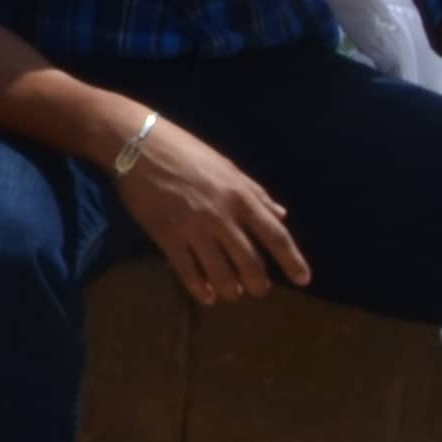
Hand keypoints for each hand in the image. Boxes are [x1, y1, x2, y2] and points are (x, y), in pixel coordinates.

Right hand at [114, 122, 312, 306]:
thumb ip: (256, 193)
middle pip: (250, 262)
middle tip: (258, 291)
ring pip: (221, 273)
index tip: (303, 279)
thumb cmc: (185, 151)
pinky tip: (205, 296)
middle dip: (258, 283)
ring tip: (232, 293)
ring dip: (231, 290)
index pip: (275, 236)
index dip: (292, 260)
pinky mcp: (167, 237)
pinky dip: (199, 289)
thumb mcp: (228, 167)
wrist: (138, 145)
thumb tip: (280, 215)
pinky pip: (188, 272)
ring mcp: (194, 229)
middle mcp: (222, 217)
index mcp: (240, 197)